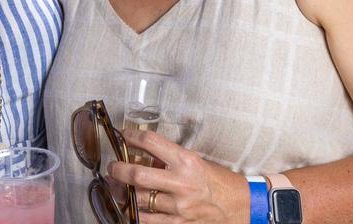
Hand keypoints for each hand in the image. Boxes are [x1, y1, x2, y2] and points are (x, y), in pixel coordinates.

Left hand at [107, 128, 245, 222]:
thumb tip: (142, 155)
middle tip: (113, 167)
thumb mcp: (195, 161)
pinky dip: (134, 213)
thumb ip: (168, 159)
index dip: (131, 136)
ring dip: (122, 193)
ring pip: (139, 199)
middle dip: (118, 169)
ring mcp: (179, 206)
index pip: (150, 142)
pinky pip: (147, 220)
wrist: (240, 205)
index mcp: (186, 161)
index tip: (123, 136)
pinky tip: (130, 206)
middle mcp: (181, 182)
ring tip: (117, 187)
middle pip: (137, 174)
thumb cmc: (217, 181)